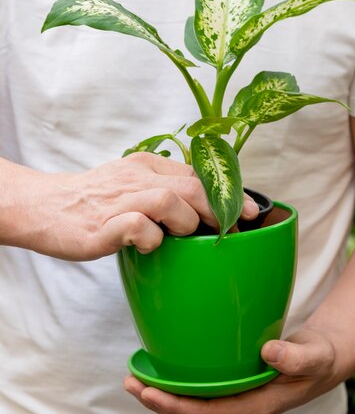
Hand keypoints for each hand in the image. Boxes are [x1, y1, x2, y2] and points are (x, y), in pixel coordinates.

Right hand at [3, 152, 258, 260]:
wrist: (45, 206)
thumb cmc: (94, 201)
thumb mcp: (133, 184)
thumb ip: (165, 189)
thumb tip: (205, 206)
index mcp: (148, 166)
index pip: (197, 174)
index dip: (227, 194)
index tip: (249, 212)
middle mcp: (137, 178)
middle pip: (191, 186)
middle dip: (218, 209)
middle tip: (231, 230)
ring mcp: (120, 200)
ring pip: (169, 201)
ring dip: (184, 223)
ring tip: (181, 238)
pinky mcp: (102, 226)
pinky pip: (138, 227)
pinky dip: (150, 238)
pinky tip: (148, 246)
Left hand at [124, 327, 337, 413]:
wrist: (321, 360)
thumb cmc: (317, 358)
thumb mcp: (314, 356)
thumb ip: (295, 357)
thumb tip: (269, 353)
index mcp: (255, 407)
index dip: (175, 406)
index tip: (149, 392)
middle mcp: (240, 409)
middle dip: (158, 404)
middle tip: (130, 383)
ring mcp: (234, 402)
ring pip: (190, 409)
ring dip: (161, 398)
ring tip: (134, 379)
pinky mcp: (231, 390)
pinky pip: (197, 395)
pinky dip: (175, 388)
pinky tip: (161, 371)